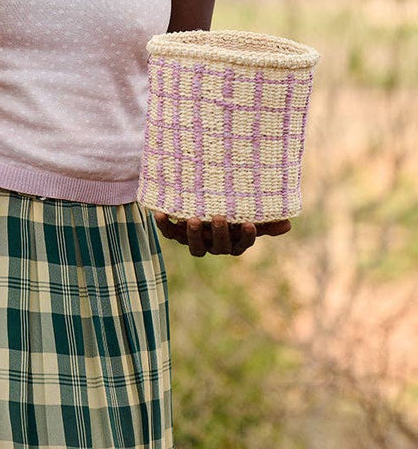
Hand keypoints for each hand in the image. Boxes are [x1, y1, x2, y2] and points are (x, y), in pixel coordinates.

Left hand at [153, 212, 290, 256]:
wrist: (199, 201)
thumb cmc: (230, 210)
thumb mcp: (246, 214)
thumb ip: (265, 221)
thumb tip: (288, 226)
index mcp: (234, 242)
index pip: (243, 244)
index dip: (247, 237)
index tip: (250, 224)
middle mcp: (214, 245)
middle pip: (219, 247)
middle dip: (219, 233)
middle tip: (219, 218)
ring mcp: (195, 241)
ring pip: (194, 247)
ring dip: (193, 235)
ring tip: (193, 220)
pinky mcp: (177, 233)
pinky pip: (170, 233)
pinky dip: (164, 225)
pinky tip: (159, 213)